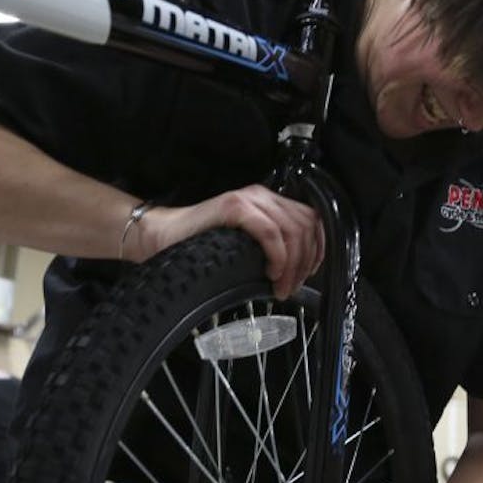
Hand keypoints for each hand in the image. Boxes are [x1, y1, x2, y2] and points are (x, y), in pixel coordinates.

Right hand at [132, 185, 323, 298]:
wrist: (163, 237)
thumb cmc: (201, 245)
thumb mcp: (248, 247)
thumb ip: (273, 249)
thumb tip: (299, 272)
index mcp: (269, 202)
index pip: (312, 220)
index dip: (319, 249)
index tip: (309, 274)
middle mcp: (263, 196)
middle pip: (307, 226)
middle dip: (306, 262)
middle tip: (291, 286)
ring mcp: (249, 199)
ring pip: (293, 230)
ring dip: (293, 264)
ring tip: (280, 285)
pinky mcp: (234, 207)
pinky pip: (270, 232)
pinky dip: (278, 255)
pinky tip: (271, 272)